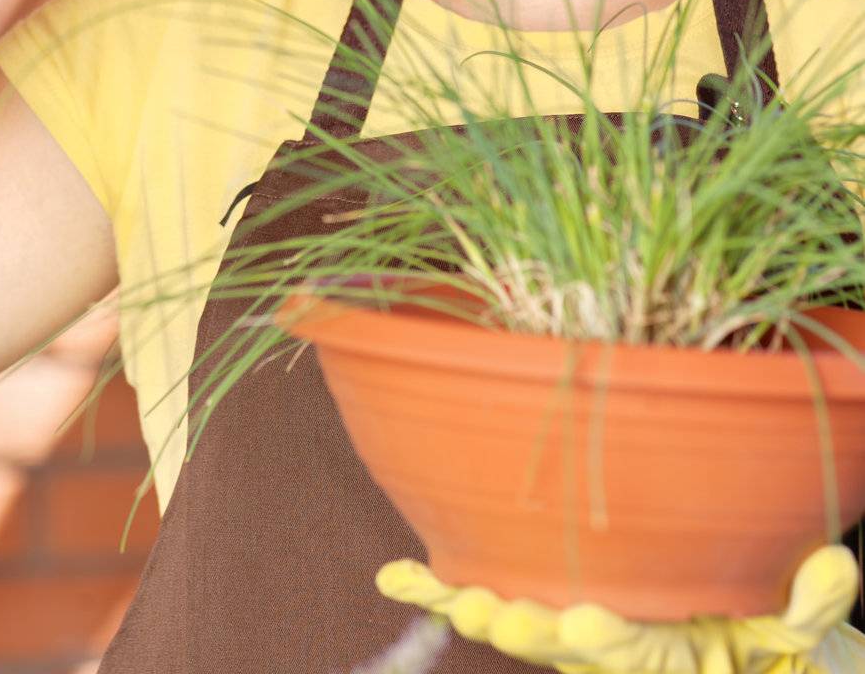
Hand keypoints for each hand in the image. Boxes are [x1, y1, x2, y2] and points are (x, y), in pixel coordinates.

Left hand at [376, 544, 864, 673]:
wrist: (724, 643)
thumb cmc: (757, 625)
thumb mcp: (795, 624)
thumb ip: (810, 605)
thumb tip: (837, 566)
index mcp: (662, 648)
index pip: (628, 646)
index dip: (602, 636)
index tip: (584, 621)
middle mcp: (604, 639)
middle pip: (557, 642)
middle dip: (526, 627)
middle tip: (495, 614)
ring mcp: (565, 622)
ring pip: (514, 618)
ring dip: (474, 606)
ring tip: (445, 596)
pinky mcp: (536, 600)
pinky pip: (479, 591)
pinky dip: (433, 593)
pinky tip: (394, 580)